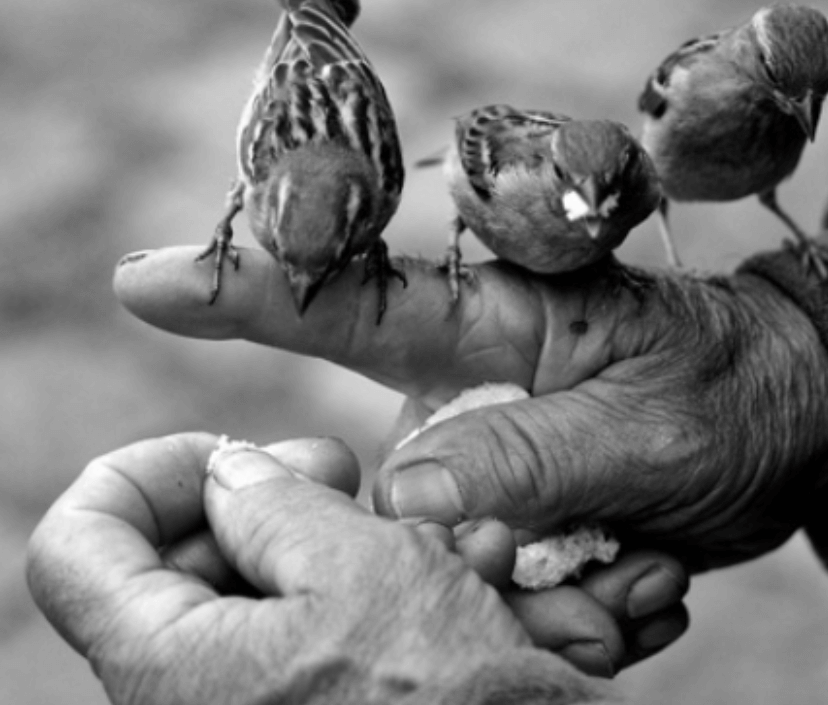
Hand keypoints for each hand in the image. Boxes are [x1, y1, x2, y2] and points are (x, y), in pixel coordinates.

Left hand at [27, 433, 541, 704]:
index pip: (78, 545)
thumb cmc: (446, 698)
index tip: (229, 452)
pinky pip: (306, 631)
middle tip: (341, 471)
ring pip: (253, 590)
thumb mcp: (363, 569)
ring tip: (417, 528)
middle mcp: (193, 701)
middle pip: (176, 560)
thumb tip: (228, 474)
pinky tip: (440, 570)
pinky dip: (358, 587)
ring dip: (331, 536)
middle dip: (262, 497)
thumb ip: (274, 504)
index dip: (145, 472)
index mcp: (169, 670)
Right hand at [112, 245, 827, 661]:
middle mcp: (469, 378)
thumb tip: (403, 498)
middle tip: (550, 550)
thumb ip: (529, 456)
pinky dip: (553, 602)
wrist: (783, 423)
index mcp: (499, 321)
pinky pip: (476, 570)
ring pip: (423, 535)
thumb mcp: (648, 428)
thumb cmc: (730, 396)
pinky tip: (637, 578)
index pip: (353, 300)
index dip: (248, 288)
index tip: (146, 279)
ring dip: (513, 581)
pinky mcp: (499, 497)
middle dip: (399, 520)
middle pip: (366, 440)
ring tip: (636, 562)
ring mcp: (478, 445)